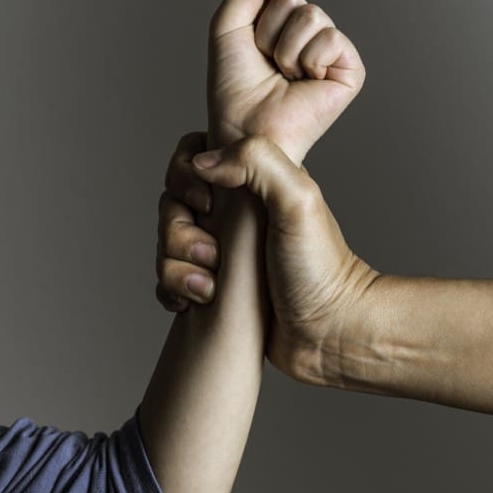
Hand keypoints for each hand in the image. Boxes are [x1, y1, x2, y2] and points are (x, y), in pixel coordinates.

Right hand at [157, 133, 377, 384]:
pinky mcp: (210, 287)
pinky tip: (192, 303)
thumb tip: (202, 164)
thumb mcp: (299, 200)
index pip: (193, 158)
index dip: (185, 177)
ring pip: (165, 244)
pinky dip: (172, 290)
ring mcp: (220, 252)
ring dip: (176, 267)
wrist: (326, 334)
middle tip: (214, 257)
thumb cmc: (319, 268)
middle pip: (171, 204)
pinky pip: (169, 280)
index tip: (207, 204)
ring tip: (209, 289)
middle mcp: (232, 215)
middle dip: (178, 233)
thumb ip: (256, 161)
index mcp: (252, 184)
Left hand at [207, 0, 364, 163]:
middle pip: (295, 0)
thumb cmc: (234, 88)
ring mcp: (332, 54)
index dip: (258, 21)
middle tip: (270, 67)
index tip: (254, 52)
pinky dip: (310, 60)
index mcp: (284, 26)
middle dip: (271, 34)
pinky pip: (332, 38)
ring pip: (313, 16)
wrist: (244, 128)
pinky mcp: (350, 71)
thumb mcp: (227, 25)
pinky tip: (306, 82)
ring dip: (287, 50)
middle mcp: (310, 37)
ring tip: (286, 76)